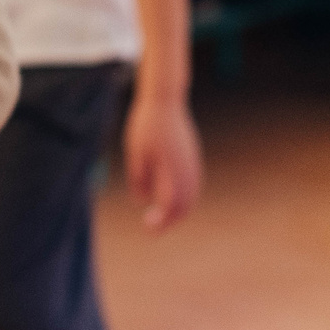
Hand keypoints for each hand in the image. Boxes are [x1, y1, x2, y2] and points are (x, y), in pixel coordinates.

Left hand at [122, 88, 202, 232]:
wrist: (164, 100)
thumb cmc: (145, 125)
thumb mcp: (135, 153)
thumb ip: (139, 178)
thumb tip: (142, 201)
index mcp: (171, 169)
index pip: (169, 205)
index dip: (160, 221)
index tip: (148, 228)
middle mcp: (187, 169)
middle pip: (184, 205)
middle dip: (170, 220)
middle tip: (153, 229)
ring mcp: (193, 163)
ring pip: (191, 196)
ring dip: (179, 211)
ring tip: (162, 218)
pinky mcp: (193, 158)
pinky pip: (193, 185)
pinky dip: (185, 198)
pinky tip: (172, 200)